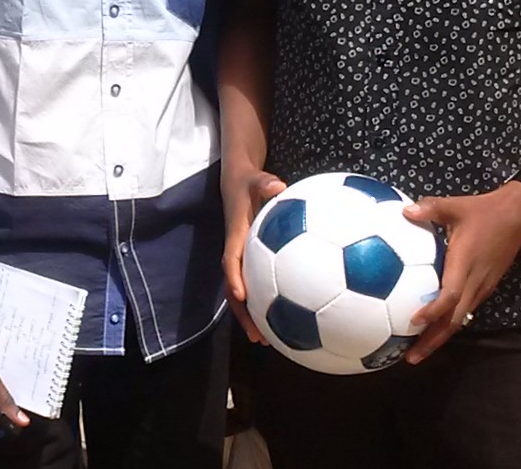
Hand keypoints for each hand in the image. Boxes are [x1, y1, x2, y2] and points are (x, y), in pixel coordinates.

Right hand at [222, 167, 286, 342]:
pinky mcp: (254, 260)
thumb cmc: (248, 181)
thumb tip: (278, 186)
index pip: (231, 260)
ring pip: (245, 292)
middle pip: (234, 288)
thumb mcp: (255, 178)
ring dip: (253, 317)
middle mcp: (238, 252)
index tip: (242, 296)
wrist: (238, 181)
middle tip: (258, 337)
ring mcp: (245, 258)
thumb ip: (265, 182)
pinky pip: (258, 284)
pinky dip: (268, 303)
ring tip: (269, 341)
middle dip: (243, 314)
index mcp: (236, 235)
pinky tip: (289, 319)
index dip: (235, 278)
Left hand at [404, 183, 520, 363]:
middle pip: (453, 320)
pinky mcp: (482, 287)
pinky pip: (463, 311)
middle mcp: (474, 282)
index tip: (413, 321)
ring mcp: (480, 288)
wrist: (516, 218)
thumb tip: (404, 211)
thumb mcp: (454, 206)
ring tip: (415, 351)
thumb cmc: (482, 211)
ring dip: (439, 337)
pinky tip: (430, 326)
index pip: (450, 295)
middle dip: (432, 341)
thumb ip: (430, 208)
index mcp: (465, 264)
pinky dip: (446, 323)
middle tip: (409, 358)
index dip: (433, 310)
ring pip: (459, 320)